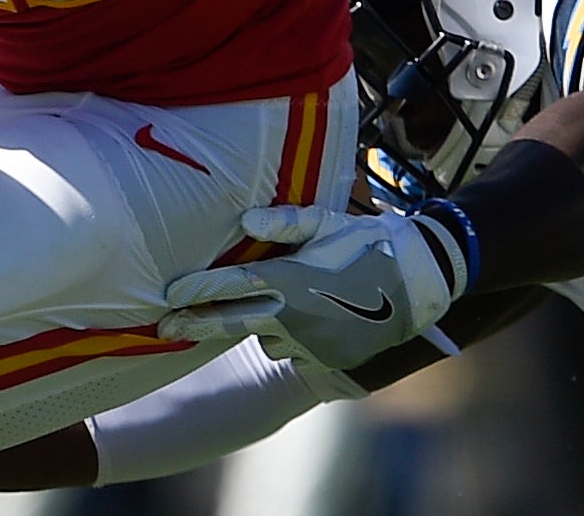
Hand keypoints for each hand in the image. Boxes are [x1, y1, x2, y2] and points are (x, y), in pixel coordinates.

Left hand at [159, 205, 463, 368]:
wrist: (418, 283)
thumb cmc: (368, 242)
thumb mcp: (328, 222)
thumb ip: (284, 223)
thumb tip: (244, 223)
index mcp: (292, 279)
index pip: (230, 286)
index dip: (197, 289)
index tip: (169, 294)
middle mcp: (295, 316)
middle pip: (230, 323)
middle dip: (194, 324)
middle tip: (164, 327)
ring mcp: (310, 344)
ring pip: (265, 337)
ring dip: (261, 325)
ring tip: (282, 304)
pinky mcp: (326, 361)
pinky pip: (293, 352)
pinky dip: (291, 338)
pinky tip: (311, 319)